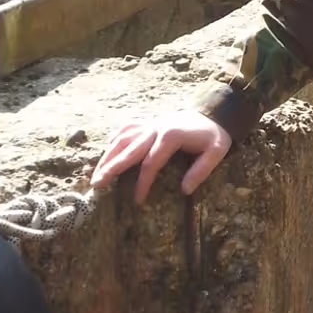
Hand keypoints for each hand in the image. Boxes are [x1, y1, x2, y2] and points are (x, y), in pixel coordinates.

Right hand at [91, 110, 231, 204]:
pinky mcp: (148, 122)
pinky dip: (114, 140)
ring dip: (107, 156)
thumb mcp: (216, 152)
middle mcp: (155, 128)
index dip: (143, 183)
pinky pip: (126, 129)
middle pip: (128, 150)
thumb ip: (201, 170)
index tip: (137, 200)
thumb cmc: (213, 135)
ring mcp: (149, 123)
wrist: (213, 111)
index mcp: (170, 136)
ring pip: (122, 139)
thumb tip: (184, 190)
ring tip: (96, 175)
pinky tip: (107, 152)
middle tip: (96, 185)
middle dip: (111, 168)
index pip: (151, 163)